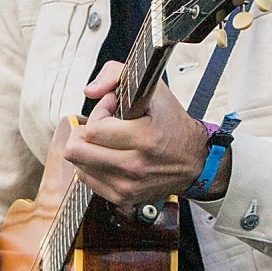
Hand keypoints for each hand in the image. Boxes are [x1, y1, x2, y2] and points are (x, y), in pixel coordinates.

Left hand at [64, 61, 211, 208]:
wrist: (194, 161)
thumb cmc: (173, 125)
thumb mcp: (154, 89)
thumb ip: (116, 73)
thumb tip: (91, 90)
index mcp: (144, 138)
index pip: (94, 128)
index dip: (99, 112)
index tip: (112, 108)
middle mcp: (134, 166)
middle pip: (76, 151)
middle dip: (83, 132)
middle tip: (99, 125)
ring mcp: (127, 185)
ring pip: (78, 165)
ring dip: (87, 149)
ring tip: (106, 141)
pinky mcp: (122, 197)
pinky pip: (87, 180)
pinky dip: (92, 166)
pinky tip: (108, 156)